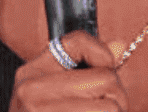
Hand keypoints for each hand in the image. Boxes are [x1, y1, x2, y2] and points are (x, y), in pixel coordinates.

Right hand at [8, 31, 128, 110]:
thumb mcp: (51, 95)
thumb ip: (84, 68)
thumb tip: (118, 45)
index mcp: (30, 75)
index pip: (75, 42)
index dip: (101, 53)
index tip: (106, 67)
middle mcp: (31, 93)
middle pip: (106, 79)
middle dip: (114, 97)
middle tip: (100, 110)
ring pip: (112, 107)